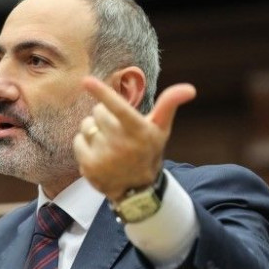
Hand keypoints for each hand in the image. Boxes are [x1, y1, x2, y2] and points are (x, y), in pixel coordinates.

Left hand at [73, 76, 195, 201]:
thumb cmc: (148, 150)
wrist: (136, 188)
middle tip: (115, 129)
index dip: (102, 92)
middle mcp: (121, 143)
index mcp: (138, 130)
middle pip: (97, 112)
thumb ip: (169, 105)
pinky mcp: (89, 166)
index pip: (117, 106)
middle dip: (104, 116)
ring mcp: (103, 155)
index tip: (86, 80)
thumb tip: (190, 88)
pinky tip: (97, 153)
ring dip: (93, 130)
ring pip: (86, 126)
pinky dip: (84, 144)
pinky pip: (77, 141)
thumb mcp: (161, 129)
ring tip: (107, 142)